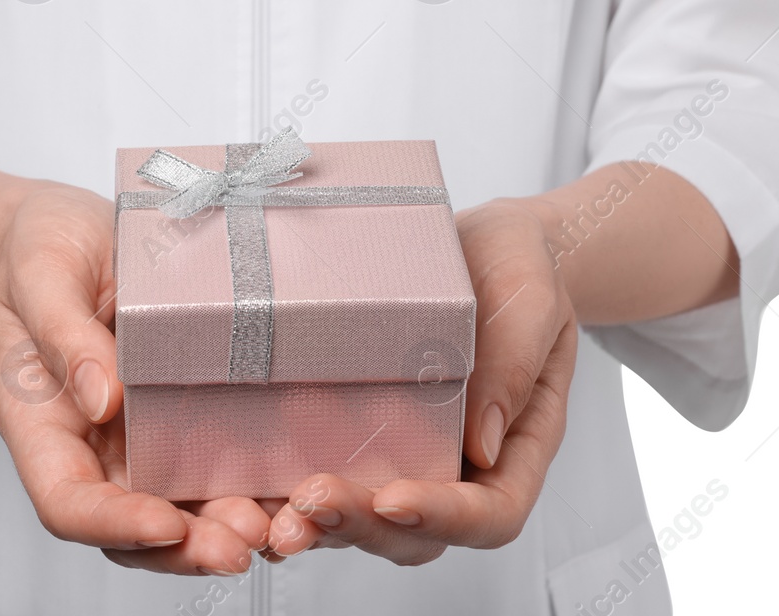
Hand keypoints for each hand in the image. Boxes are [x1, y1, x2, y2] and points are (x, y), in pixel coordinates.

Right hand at [0, 185, 271, 575]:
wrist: (76, 229)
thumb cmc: (43, 246)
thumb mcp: (42, 273)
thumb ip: (63, 333)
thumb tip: (104, 400)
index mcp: (41, 423)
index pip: (66, 503)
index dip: (115, 524)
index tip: (167, 524)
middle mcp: (92, 447)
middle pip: (130, 527)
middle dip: (186, 548)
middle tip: (245, 546)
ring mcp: (140, 439)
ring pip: (180, 511)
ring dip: (228, 529)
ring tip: (280, 528)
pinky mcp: (184, 420)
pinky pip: (215, 466)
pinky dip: (253, 488)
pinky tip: (297, 490)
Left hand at [265, 198, 576, 564]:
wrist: (480, 244)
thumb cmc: (518, 269)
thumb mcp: (531, 298)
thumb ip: (516, 361)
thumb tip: (484, 445)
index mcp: (517, 449)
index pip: (491, 513)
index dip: (444, 517)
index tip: (395, 498)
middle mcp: (460, 469)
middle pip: (416, 533)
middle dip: (361, 526)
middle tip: (311, 501)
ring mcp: (406, 458)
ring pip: (364, 522)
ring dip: (317, 524)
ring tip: (271, 513)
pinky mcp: (359, 438)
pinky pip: (328, 479)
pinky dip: (287, 493)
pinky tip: (247, 489)